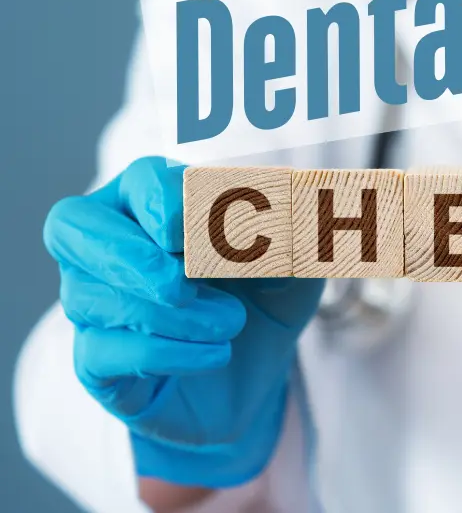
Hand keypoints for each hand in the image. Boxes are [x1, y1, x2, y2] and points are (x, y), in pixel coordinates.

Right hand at [44, 157, 323, 486]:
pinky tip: (215, 354)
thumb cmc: (263, 299)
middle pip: (73, 226)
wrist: (257, 374)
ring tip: (230, 322)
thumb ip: (292, 230)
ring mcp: (92, 303)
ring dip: (169, 313)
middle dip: (129, 254)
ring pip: (92, 296)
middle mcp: (107, 245)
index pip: (143, 180)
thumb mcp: (294, 261)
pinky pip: (102, 352)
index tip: (206, 229)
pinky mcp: (95, 361)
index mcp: (153, 200)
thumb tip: (284, 209)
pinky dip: (165, 353)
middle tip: (182, 282)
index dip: (168, 200)